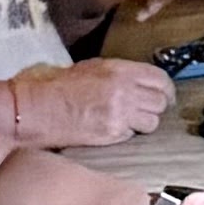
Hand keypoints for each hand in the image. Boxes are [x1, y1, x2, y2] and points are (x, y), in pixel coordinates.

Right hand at [5, 59, 173, 150]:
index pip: (160, 79)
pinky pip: (133, 135)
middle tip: (146, 111)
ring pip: (152, 122)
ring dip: (144, 124)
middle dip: (156, 108)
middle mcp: (124, 90)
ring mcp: (120, 113)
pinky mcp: (113, 133)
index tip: (163, 96)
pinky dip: (128, 134)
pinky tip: (113, 129)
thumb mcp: (91, 69)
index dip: (165, 90)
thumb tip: (139, 83)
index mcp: (119, 70)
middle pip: (160, 102)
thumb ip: (120, 75)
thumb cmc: (57, 86)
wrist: (38, 108)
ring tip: (129, 122)